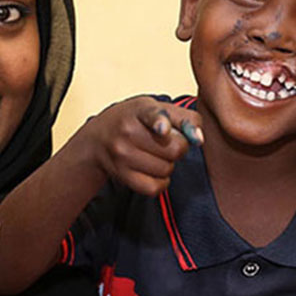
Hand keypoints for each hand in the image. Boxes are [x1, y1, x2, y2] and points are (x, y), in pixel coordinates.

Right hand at [83, 97, 202, 195]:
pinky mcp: (122, 175)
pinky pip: (155, 187)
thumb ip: (183, 117)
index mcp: (140, 109)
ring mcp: (122, 154)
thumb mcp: (154, 107)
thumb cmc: (133, 121)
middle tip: (166, 143)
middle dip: (178, 148)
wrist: (97, 139)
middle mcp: (128, 131)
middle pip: (175, 149)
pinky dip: (160, 182)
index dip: (160, 123)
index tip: (162, 129)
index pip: (152, 115)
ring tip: (154, 155)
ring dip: (168, 165)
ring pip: (167, 169)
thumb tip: (198, 139)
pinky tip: (153, 172)